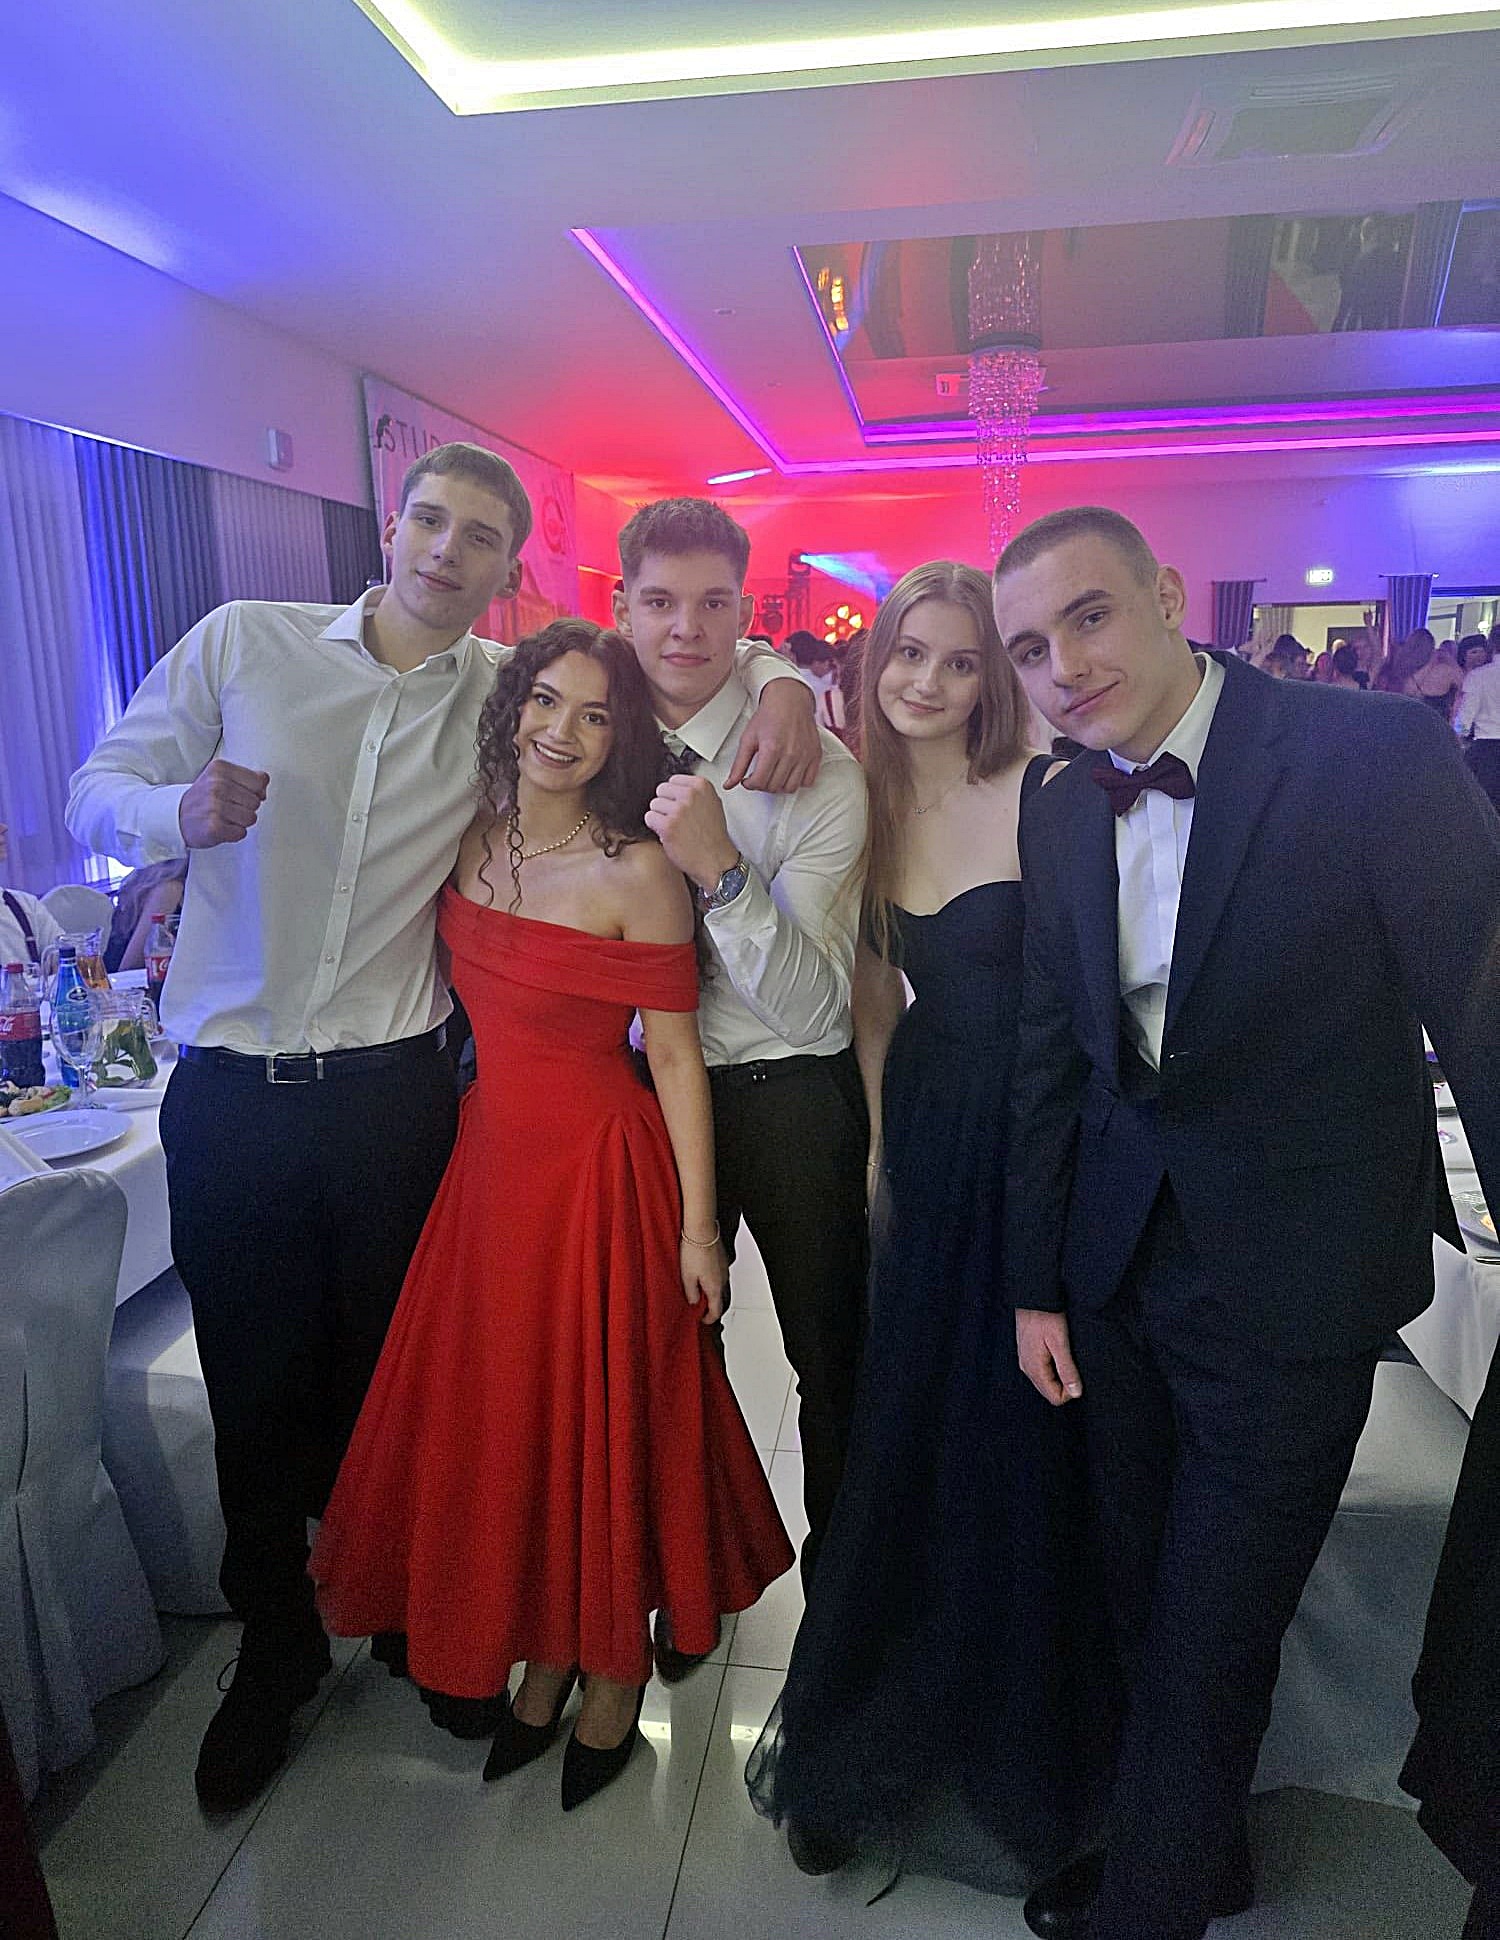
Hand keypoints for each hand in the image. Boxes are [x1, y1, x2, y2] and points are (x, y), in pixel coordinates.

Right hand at [178, 759, 268, 848]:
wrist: (175, 817)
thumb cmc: (203, 798)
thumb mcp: (220, 778)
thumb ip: (246, 778)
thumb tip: (264, 790)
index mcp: (221, 769)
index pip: (259, 781)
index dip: (255, 791)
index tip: (240, 794)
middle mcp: (217, 785)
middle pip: (256, 802)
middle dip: (245, 808)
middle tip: (227, 807)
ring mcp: (215, 806)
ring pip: (251, 818)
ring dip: (240, 822)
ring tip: (223, 817)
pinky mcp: (214, 827)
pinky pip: (241, 833)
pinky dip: (233, 833)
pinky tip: (220, 827)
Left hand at [645, 774, 737, 892]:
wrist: (716, 861)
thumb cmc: (714, 837)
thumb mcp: (712, 804)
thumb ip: (695, 793)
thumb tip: (676, 787)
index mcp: (702, 786)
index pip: (673, 780)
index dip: (674, 796)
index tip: (680, 806)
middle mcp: (690, 795)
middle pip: (661, 790)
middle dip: (665, 804)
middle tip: (676, 819)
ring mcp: (678, 810)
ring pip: (653, 804)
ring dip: (660, 817)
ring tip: (674, 828)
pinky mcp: (667, 825)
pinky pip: (649, 818)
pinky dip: (655, 827)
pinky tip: (668, 834)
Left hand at [681, 1237, 727, 1323]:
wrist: (701, 1229)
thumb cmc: (694, 1251)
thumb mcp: (687, 1277)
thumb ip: (691, 1293)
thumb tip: (694, 1301)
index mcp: (715, 1287)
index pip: (716, 1310)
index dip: (709, 1318)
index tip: (703, 1320)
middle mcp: (723, 1279)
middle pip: (721, 1299)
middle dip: (712, 1307)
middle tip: (702, 1310)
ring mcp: (724, 1268)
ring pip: (721, 1286)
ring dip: (712, 1293)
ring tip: (700, 1292)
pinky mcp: (722, 1258)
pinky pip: (720, 1275)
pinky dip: (713, 1281)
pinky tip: (702, 1275)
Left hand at [725, 677, 821, 792]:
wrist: (789, 700)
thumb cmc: (770, 715)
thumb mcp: (748, 738)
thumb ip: (738, 764)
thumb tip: (729, 784)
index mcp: (772, 749)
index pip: (759, 782)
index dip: (750, 784)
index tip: (748, 780)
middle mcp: (790, 754)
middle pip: (774, 786)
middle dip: (763, 784)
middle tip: (759, 775)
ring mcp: (805, 755)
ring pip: (791, 788)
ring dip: (779, 785)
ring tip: (773, 775)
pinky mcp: (815, 755)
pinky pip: (808, 781)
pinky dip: (798, 782)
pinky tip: (789, 773)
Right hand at [1016, 1308, 1082, 1405]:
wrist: (1032, 1296)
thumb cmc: (1046, 1316)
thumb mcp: (1060, 1343)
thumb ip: (1067, 1369)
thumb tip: (1075, 1393)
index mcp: (1034, 1368)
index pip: (1054, 1397)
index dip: (1070, 1391)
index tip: (1078, 1374)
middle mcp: (1027, 1368)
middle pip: (1049, 1391)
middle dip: (1064, 1384)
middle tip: (1074, 1364)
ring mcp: (1025, 1360)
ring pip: (1045, 1381)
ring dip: (1059, 1375)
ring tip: (1067, 1355)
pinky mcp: (1027, 1352)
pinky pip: (1041, 1370)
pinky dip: (1052, 1367)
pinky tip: (1058, 1351)